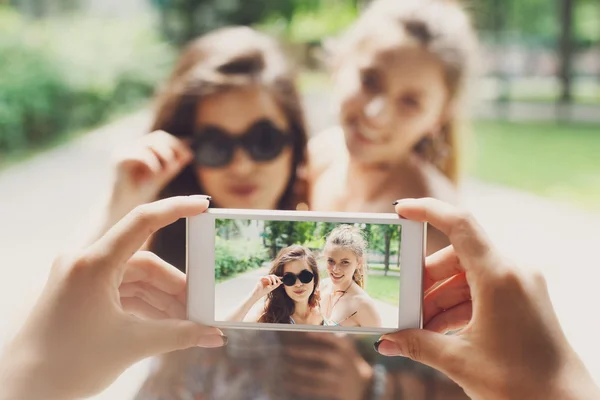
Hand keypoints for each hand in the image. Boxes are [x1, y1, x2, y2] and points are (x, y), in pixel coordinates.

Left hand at [0, 196, 224, 399]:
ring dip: (163, 300)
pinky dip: (146, 306)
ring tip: (189, 323)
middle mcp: (85, 263)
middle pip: (145, 263)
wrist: (24, 391)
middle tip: (202, 306)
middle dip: (175, 286)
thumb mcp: (132, 345)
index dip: (176, 209)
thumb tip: (214, 336)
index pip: (141, 222)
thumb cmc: (68, 365)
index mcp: (92, 263)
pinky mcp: (83, 294)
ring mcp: (83, 279)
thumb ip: (179, 336)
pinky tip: (168, 324)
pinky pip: (124, 292)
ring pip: (136, 280)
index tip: (203, 205)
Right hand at [107, 130, 192, 223]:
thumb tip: (189, 152)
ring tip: (167, 171)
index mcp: (142, 146)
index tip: (188, 156)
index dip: (177, 145)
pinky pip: (140, 154)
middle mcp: (132, 145)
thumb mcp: (163, 173)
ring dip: (164, 156)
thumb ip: (174, 162)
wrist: (124, 207)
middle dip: (172, 149)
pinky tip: (155, 173)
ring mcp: (124, 150)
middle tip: (175, 166)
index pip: (162, 137)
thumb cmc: (142, 191)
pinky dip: (152, 162)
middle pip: (158, 136)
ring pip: (151, 143)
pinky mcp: (119, 159)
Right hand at [253, 275, 281, 298]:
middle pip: (273, 275)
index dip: (278, 277)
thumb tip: (281, 282)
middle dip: (277, 278)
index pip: (274, 278)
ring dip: (273, 280)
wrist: (258, 294)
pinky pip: (267, 277)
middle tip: (279, 281)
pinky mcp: (261, 278)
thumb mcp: (272, 288)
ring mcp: (264, 278)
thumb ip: (276, 285)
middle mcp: (267, 279)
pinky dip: (269, 280)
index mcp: (269, 280)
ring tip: (274, 284)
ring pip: (270, 276)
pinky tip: (270, 284)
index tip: (283, 278)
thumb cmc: (264, 291)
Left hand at [280, 333, 373, 399]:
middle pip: (322, 355)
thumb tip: (305, 331)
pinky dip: (302, 386)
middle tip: (286, 350)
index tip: (304, 332)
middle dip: (303, 352)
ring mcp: (341, 378)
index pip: (332, 338)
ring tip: (285, 368)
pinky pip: (316, 389)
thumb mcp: (346, 350)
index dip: (318, 335)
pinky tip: (290, 383)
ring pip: (316, 374)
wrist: (366, 388)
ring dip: (299, 371)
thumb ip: (331, 340)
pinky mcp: (337, 391)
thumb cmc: (349, 363)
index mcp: (346, 348)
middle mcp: (344, 362)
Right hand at [375, 198, 599, 399]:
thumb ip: (416, 344)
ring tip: (416, 327)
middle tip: (402, 304)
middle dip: (424, 281)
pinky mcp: (522, 299)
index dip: (427, 210)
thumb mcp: (458, 361)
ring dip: (438, 299)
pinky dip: (456, 307)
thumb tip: (385, 341)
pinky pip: (480, 291)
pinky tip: (436, 331)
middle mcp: (512, 272)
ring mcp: (519, 285)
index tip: (400, 211)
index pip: (460, 225)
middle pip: (455, 258)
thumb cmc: (521, 385)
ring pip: (465, 277)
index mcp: (499, 277)